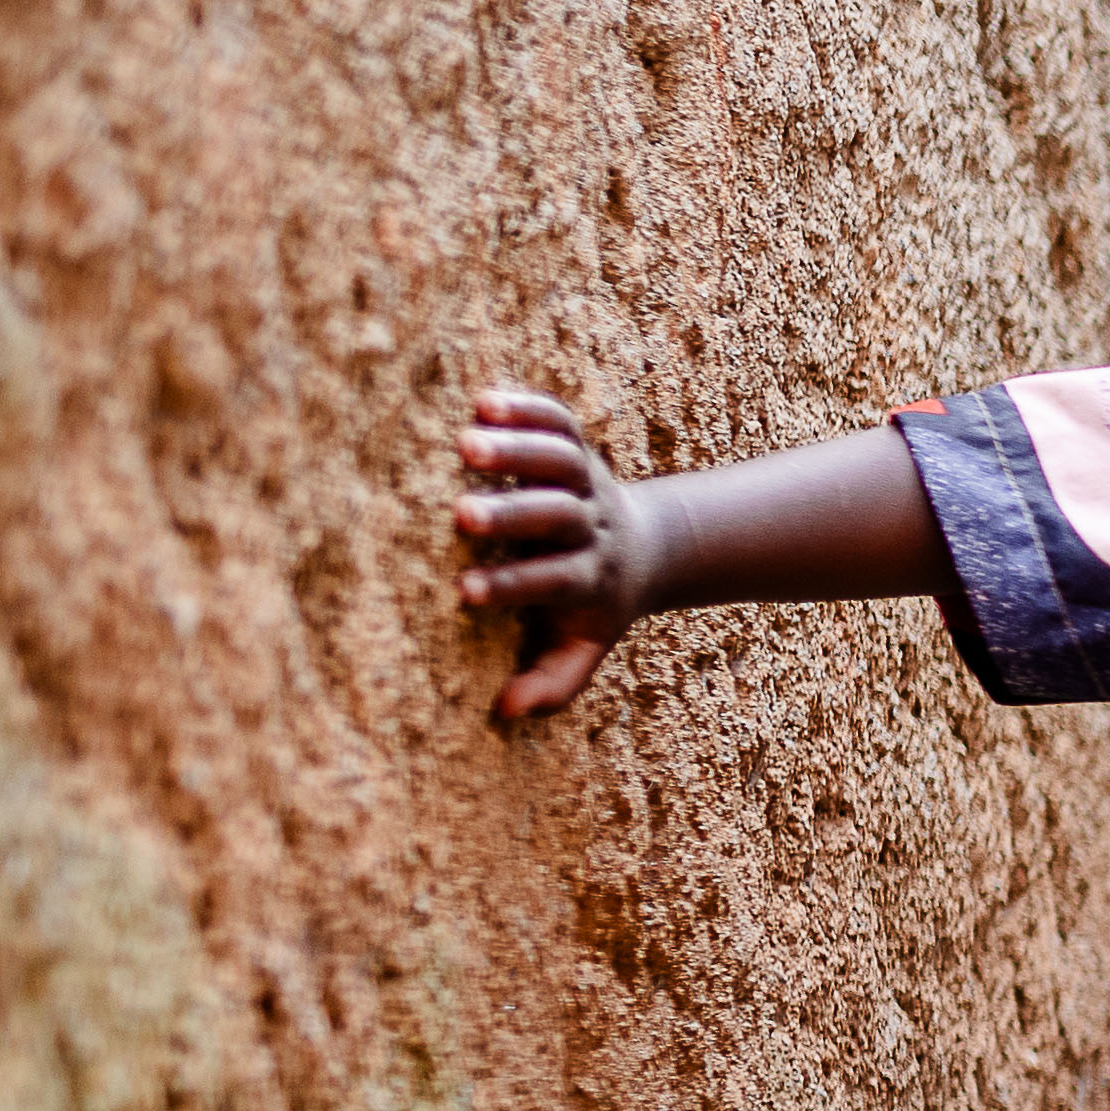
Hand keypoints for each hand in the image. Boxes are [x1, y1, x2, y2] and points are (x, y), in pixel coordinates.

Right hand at [452, 388, 652, 718]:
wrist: (647, 551)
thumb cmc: (591, 606)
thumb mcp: (582, 648)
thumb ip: (552, 681)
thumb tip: (507, 712)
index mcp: (589, 577)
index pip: (554, 581)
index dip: (513, 586)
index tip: (464, 590)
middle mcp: (591, 526)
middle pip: (560, 517)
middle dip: (514, 516)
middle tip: (462, 514)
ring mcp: (588, 483)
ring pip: (563, 461)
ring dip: (520, 450)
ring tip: (467, 441)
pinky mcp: (579, 448)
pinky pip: (561, 422)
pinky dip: (529, 408)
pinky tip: (483, 398)